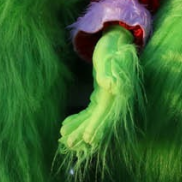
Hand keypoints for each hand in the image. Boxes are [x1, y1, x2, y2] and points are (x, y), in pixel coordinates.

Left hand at [59, 27, 139, 157]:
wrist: (118, 38)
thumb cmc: (113, 45)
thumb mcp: (111, 54)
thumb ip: (111, 71)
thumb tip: (111, 86)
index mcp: (118, 90)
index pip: (107, 112)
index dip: (98, 126)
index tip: (88, 139)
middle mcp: (113, 97)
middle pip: (99, 119)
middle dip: (84, 132)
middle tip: (68, 144)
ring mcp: (107, 98)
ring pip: (93, 118)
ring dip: (79, 129)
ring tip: (63, 139)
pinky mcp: (100, 96)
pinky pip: (89, 112)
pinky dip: (78, 119)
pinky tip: (65, 125)